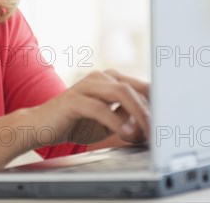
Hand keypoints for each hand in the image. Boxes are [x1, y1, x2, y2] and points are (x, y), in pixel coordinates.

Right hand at [30, 70, 149, 146]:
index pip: (141, 86)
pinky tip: (125, 133)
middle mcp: (100, 77)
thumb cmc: (75, 123)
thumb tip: (151, 123)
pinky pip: (101, 108)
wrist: (39, 126)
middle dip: (150, 110)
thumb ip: (127, 117)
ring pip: (121, 93)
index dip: (157, 103)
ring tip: (145, 132)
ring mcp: (86, 85)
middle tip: (159, 130)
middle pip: (134, 88)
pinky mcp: (74, 99)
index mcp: (110, 79)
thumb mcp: (108, 120)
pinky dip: (116, 122)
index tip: (169, 120)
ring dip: (138, 114)